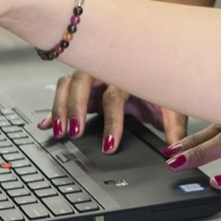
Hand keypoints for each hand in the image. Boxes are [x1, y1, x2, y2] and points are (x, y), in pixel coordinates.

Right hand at [41, 72, 184, 153]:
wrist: (154, 67)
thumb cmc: (160, 88)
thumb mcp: (171, 106)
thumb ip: (173, 129)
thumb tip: (175, 152)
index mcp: (129, 76)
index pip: (115, 97)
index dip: (112, 123)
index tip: (109, 146)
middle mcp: (107, 72)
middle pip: (83, 82)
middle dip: (76, 108)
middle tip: (74, 132)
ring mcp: (93, 76)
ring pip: (68, 84)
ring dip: (60, 107)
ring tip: (58, 131)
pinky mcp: (82, 84)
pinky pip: (62, 90)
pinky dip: (52, 108)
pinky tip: (45, 124)